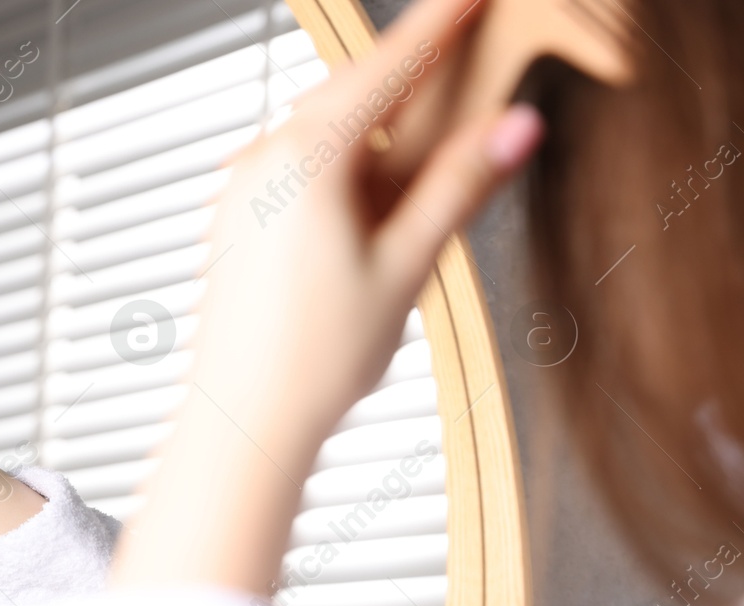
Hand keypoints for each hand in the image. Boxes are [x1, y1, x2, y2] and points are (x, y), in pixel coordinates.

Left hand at [187, 0, 542, 452]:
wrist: (242, 423)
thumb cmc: (312, 361)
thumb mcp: (407, 268)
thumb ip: (459, 188)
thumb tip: (514, 128)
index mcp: (306, 162)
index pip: (390, 68)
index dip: (442, 25)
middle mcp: (262, 164)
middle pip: (354, 94)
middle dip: (413, 81)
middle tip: (468, 70)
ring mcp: (240, 192)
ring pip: (324, 133)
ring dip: (377, 133)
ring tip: (424, 164)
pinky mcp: (235, 221)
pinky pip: (296, 169)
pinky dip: (342, 168)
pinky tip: (371, 206)